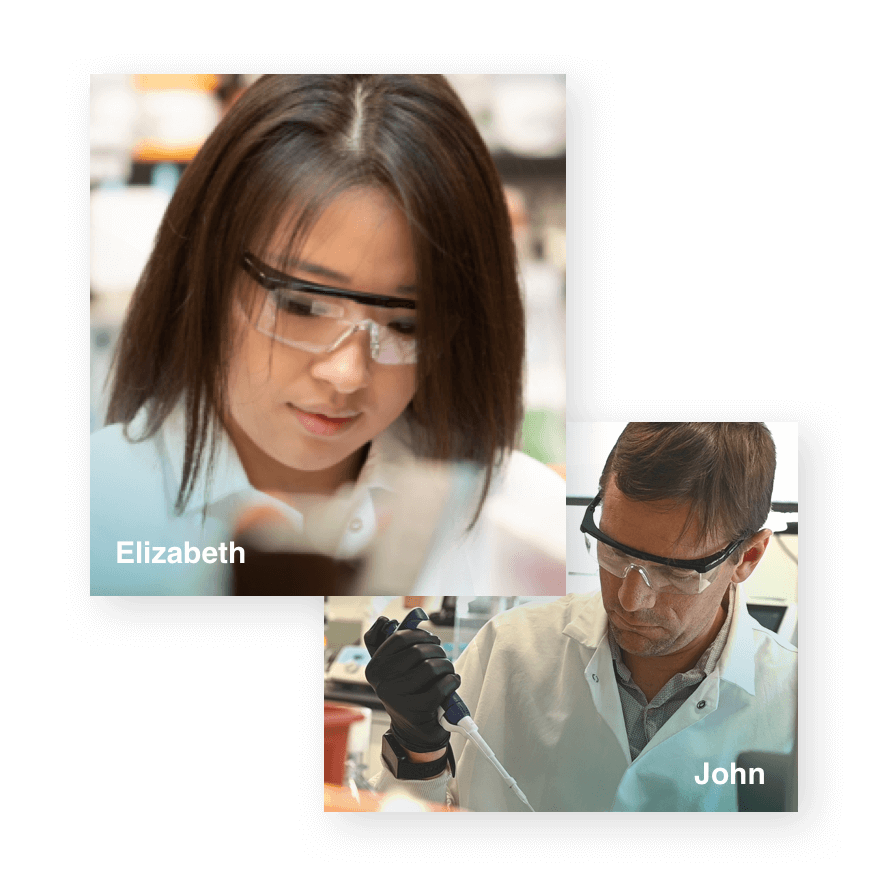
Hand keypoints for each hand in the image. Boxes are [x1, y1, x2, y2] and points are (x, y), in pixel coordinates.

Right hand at [364, 616, 460, 752]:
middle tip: (443, 657)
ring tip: (448, 670)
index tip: (432, 639)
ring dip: (447, 665)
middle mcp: (382, 682)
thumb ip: (388, 643)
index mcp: (375, 668)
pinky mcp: (416, 711)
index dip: (421, 634)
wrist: (413, 729)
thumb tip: (384, 619)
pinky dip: (453, 681)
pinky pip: (441, 686)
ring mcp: (398, 698)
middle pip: (418, 651)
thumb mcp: (393, 669)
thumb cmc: (407, 691)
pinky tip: (453, 682)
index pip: (400, 638)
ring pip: (431, 667)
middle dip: (438, 650)